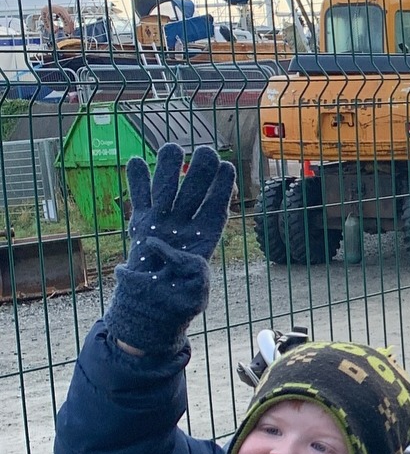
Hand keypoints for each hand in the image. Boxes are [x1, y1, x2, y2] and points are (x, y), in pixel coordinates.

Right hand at [103, 143, 236, 354]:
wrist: (150, 306)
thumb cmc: (177, 302)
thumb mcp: (194, 294)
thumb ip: (194, 278)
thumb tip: (184, 260)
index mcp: (204, 240)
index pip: (215, 210)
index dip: (222, 190)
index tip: (227, 169)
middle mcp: (185, 226)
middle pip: (194, 194)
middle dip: (199, 172)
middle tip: (205, 151)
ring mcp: (162, 223)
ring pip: (167, 190)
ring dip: (169, 169)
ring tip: (172, 147)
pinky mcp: (141, 225)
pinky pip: (139, 200)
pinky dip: (137, 182)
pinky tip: (137, 162)